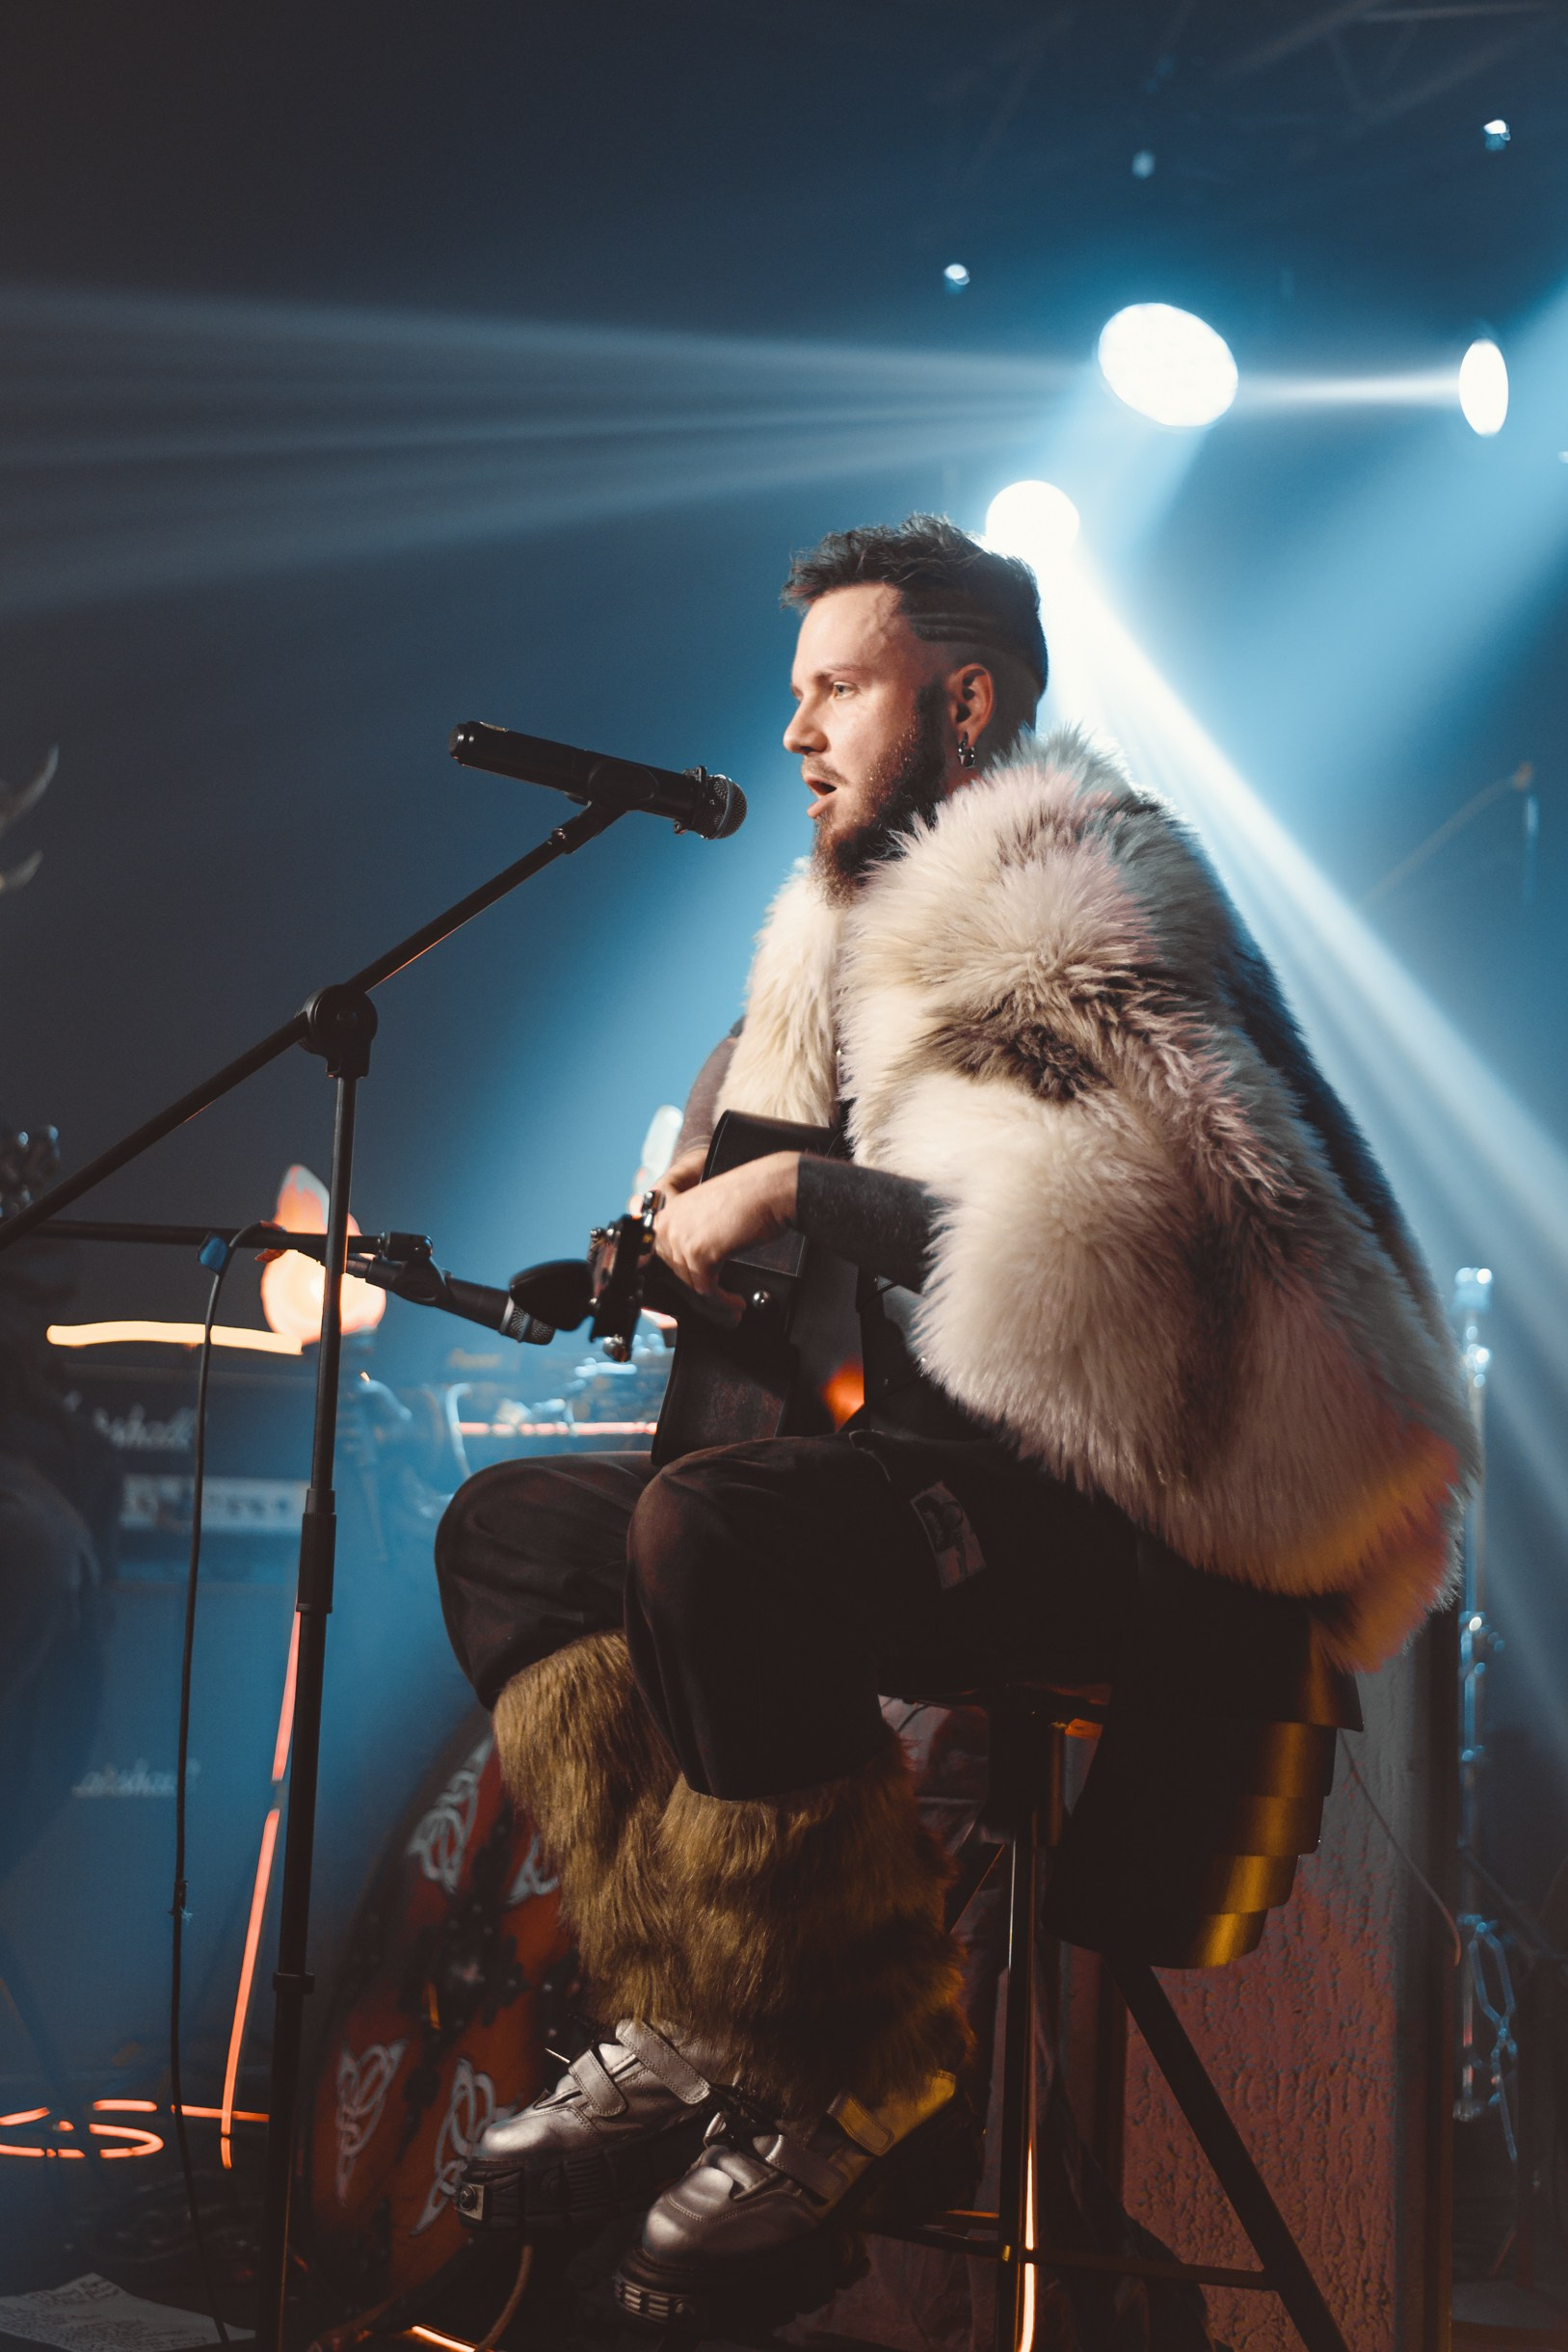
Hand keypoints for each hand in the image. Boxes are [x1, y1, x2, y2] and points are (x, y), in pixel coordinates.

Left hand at [651, 1152, 799, 1298]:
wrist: (772, 1189)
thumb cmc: (749, 1197)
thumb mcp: (708, 1214)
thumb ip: (690, 1235)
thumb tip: (690, 1271)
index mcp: (665, 1209)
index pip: (663, 1254)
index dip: (684, 1278)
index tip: (701, 1296)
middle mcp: (666, 1222)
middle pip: (676, 1271)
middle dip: (702, 1290)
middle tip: (722, 1303)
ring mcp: (679, 1237)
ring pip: (691, 1283)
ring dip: (715, 1300)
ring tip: (732, 1307)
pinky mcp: (698, 1253)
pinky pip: (706, 1289)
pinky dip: (723, 1301)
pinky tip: (736, 1302)